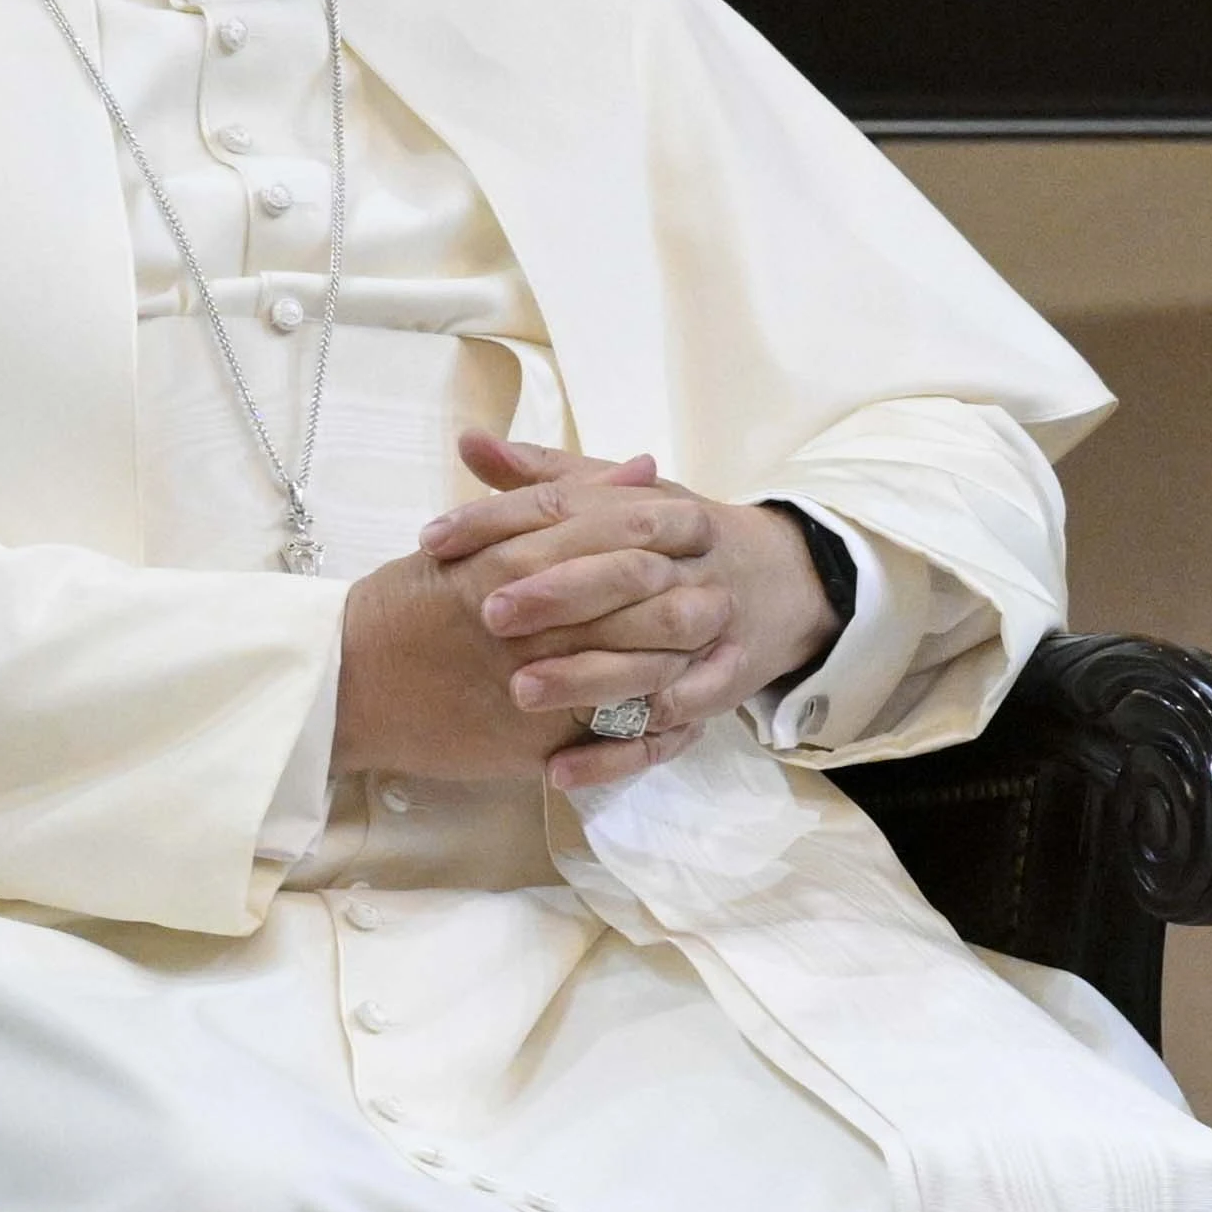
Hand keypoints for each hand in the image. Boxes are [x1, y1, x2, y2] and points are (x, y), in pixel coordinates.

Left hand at [336, 438, 834, 799]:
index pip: (584, 505)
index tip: (435, 541)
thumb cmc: (672, 544)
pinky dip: (617, 755)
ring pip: (659, 659)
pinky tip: (557, 769)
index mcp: (668, 513)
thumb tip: (468, 442)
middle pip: (633, 577)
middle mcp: (696, 572)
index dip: (506, 520)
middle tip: (487, 614)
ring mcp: (714, 638)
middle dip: (561, 593)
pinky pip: (671, 733)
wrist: (776, 587)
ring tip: (519, 691)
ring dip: (591, 677)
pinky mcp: (714, 697)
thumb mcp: (616, 502)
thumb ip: (541, 478)